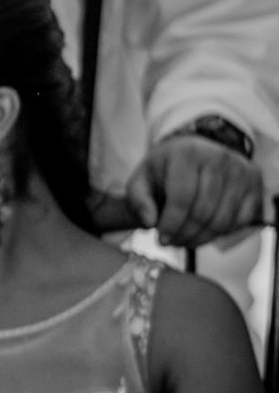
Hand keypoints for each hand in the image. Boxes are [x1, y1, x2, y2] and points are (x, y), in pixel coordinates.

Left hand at [123, 133, 263, 247]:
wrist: (195, 149)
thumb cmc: (165, 169)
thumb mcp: (141, 179)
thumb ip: (138, 200)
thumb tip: (149, 222)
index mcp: (188, 155)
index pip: (182, 198)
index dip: (171, 224)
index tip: (160, 239)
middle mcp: (219, 159)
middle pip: (203, 212)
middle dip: (184, 235)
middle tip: (170, 243)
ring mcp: (241, 171)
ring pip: (222, 220)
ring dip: (200, 238)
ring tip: (183, 240)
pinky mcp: (254, 184)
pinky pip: (240, 220)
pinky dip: (220, 233)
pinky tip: (203, 232)